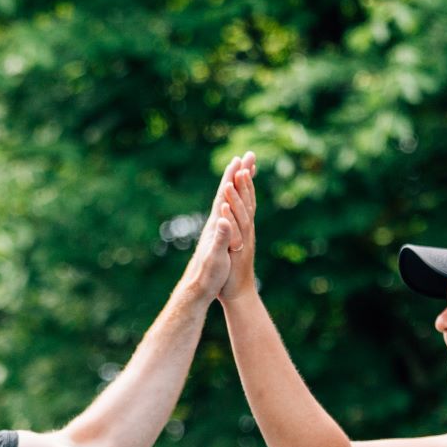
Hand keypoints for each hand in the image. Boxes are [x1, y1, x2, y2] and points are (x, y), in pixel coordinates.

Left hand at [180, 152, 253, 301]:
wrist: (199, 290)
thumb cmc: (209, 276)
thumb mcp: (217, 258)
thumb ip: (221, 238)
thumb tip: (224, 218)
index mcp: (217, 225)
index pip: (226, 195)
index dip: (233, 178)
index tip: (241, 160)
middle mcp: (217, 223)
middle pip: (227, 193)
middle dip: (238, 174)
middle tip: (247, 155)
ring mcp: (218, 229)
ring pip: (228, 201)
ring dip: (236, 185)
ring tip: (242, 170)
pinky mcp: (220, 237)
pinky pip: (229, 213)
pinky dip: (235, 201)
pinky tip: (235, 200)